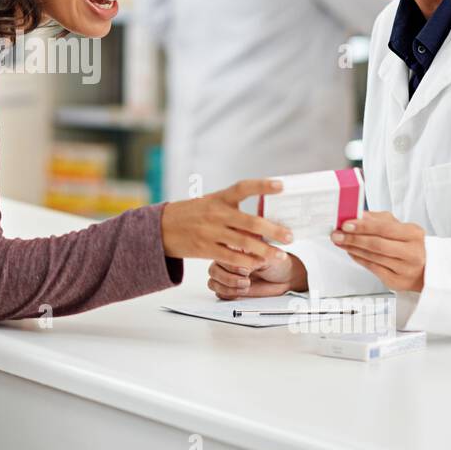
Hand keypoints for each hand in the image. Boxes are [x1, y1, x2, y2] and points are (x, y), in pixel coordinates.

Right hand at [161, 179, 293, 271]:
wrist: (160, 228)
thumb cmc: (190, 214)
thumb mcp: (209, 204)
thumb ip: (232, 210)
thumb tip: (260, 219)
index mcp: (218, 198)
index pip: (243, 188)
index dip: (262, 186)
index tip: (282, 185)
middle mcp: (216, 213)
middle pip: (250, 221)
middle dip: (273, 229)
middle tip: (290, 235)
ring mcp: (210, 232)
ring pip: (244, 242)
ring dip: (265, 250)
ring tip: (280, 255)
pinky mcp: (206, 249)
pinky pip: (231, 257)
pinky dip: (246, 262)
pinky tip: (258, 264)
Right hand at [209, 251, 307, 299]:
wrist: (286, 279)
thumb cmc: (278, 263)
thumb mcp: (268, 256)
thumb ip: (252, 258)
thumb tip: (239, 262)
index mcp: (236, 246)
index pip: (221, 251)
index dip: (231, 263)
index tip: (246, 269)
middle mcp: (229, 258)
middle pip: (214, 267)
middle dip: (230, 276)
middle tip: (246, 279)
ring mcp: (227, 272)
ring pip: (213, 279)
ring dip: (229, 285)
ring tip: (245, 285)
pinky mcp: (228, 285)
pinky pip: (216, 289)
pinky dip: (228, 292)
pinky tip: (240, 291)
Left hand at [330, 211, 425, 290]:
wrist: (426, 269)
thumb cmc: (409, 245)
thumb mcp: (399, 227)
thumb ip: (378, 220)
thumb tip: (357, 215)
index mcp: (413, 234)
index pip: (384, 228)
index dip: (363, 226)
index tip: (346, 224)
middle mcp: (412, 252)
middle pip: (377, 244)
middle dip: (353, 238)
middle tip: (337, 234)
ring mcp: (405, 269)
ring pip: (372, 257)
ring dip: (352, 248)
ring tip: (340, 241)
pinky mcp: (396, 281)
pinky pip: (372, 268)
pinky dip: (359, 259)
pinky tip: (351, 252)